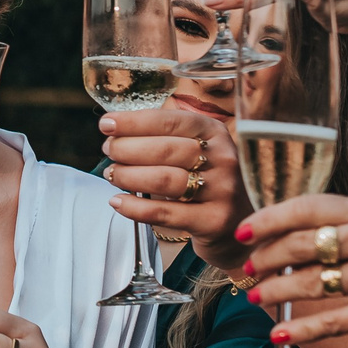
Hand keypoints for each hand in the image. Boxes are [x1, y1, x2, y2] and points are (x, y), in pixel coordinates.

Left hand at [101, 106, 247, 260]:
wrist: (240, 226)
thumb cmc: (209, 182)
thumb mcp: (201, 152)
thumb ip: (168, 138)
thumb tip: (117, 130)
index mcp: (217, 133)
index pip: (171, 121)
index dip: (135, 121)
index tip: (107, 124)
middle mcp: (225, 159)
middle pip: (165, 149)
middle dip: (127, 148)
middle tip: (108, 152)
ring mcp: (223, 191)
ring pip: (163, 179)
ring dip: (128, 175)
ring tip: (112, 174)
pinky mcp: (214, 221)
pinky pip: (165, 213)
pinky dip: (135, 207)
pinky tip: (117, 202)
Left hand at [237, 194, 347, 347]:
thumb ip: (344, 225)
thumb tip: (284, 234)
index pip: (308, 208)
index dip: (269, 219)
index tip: (242, 232)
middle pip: (303, 245)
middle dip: (267, 257)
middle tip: (248, 268)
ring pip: (312, 283)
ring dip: (276, 290)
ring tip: (256, 295)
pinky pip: (332, 321)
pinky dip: (300, 329)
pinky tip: (278, 334)